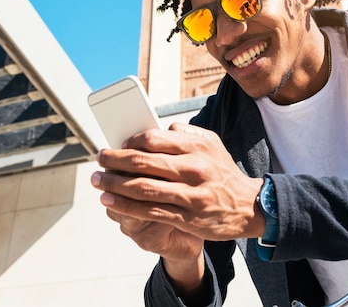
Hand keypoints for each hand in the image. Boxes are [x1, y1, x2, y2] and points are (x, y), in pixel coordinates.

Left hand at [91, 122, 265, 241]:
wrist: (250, 206)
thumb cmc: (222, 172)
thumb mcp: (212, 144)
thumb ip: (185, 133)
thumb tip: (155, 129)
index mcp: (197, 147)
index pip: (153, 139)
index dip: (129, 142)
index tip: (117, 146)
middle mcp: (194, 170)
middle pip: (143, 163)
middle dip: (114, 161)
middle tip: (98, 159)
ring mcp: (190, 195)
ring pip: (142, 189)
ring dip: (113, 184)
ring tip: (97, 181)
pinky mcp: (187, 218)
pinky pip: (149, 212)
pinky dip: (125, 206)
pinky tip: (109, 201)